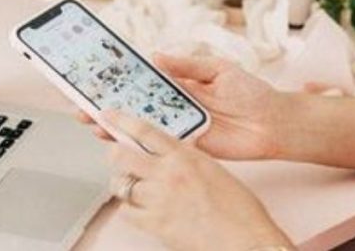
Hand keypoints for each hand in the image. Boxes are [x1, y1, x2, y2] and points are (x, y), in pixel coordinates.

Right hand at [77, 54, 286, 160]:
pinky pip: (159, 146)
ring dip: (115, 125)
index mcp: (181, 84)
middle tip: (80, 103)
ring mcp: (179, 127)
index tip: (94, 75)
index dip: (119, 79)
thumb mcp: (220, 70)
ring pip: (141, 127)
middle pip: (134, 105)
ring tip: (91, 122)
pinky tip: (118, 142)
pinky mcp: (187, 147)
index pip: (144, 80)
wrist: (274, 124)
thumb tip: (156, 56)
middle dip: (107, 104)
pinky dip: (138, 145)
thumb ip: (189, 65)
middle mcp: (176, 106)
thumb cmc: (253, 93)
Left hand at [105, 110, 291, 250]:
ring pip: (122, 184)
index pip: (145, 130)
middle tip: (115, 154)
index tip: (109, 116)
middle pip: (122, 155)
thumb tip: (172, 154)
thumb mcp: (213, 170)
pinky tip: (139, 208)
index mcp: (185, 156)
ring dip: (122, 183)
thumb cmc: (239, 209)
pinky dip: (129, 209)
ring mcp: (159, 199)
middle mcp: (168, 174)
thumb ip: (189, 158)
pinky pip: (126, 212)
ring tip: (130, 185)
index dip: (122, 121)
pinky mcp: (155, 224)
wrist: (245, 240)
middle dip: (115, 153)